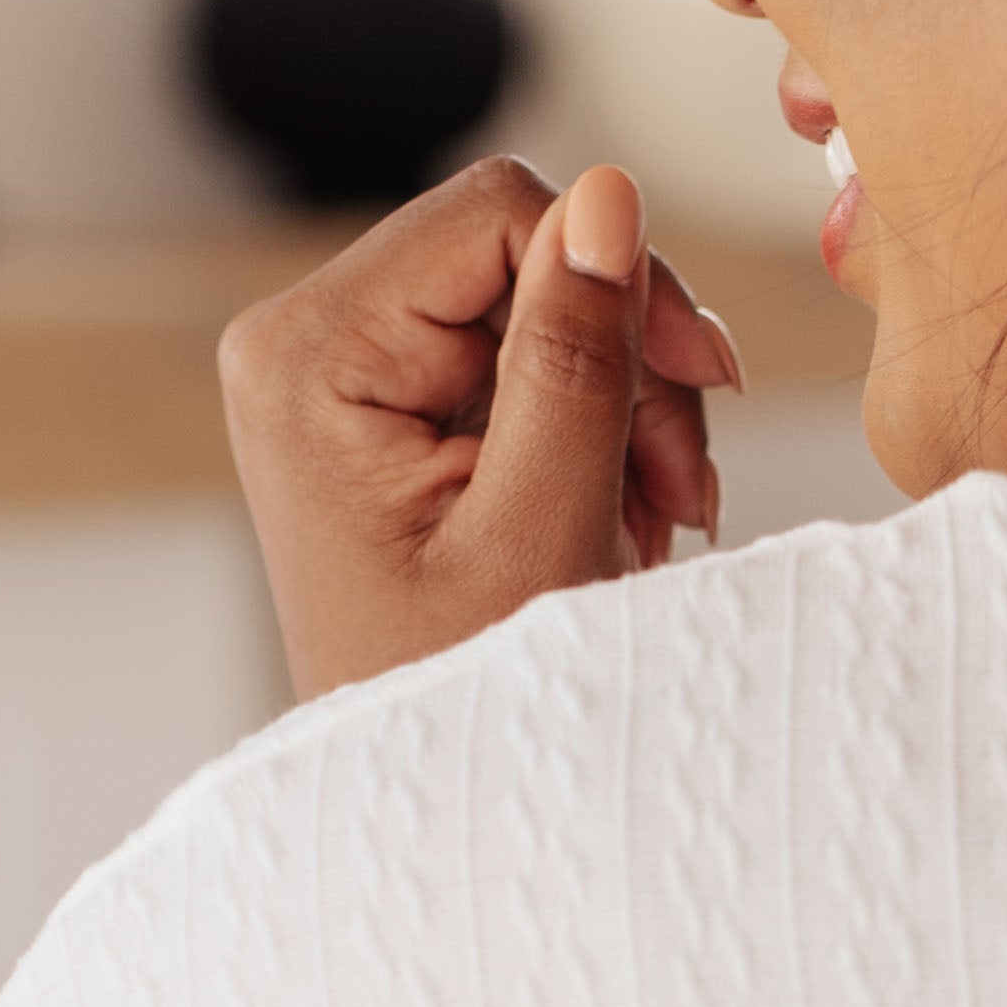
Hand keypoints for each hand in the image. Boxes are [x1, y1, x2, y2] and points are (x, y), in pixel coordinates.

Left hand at [217, 156, 744, 701]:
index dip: (618, 279)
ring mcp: (344, 377)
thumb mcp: (541, 526)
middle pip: (521, 257)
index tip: (702, 386)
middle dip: (625, 365)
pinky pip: (524, 366)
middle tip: (677, 494)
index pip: (496, 213)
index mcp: (307, 357)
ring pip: (542, 310)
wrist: (431, 812)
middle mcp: (304, 345)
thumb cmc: (467, 702)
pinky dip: (595, 435)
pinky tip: (616, 516)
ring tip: (649, 524)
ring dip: (628, 408)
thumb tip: (608, 194)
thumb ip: (573, 355)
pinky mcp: (388, 411)